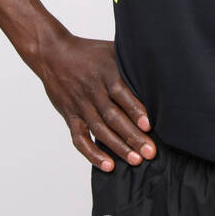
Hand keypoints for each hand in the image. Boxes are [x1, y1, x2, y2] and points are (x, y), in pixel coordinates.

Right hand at [31, 32, 154, 169]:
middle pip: (113, 116)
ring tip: (135, 160)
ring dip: (117, 147)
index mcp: (106, 73)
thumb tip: (162, 68)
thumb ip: (132, 63)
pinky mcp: (70, 116)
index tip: (148, 125)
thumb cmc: (89, 52)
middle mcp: (93, 91)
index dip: (135, 110)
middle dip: (132, 135)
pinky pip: (80, 138)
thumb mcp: (112, 50)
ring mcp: (80, 105)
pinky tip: (107, 165)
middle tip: (149, 152)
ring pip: (99, 130)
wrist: (53, 54)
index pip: (121, 93)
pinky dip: (92, 153)